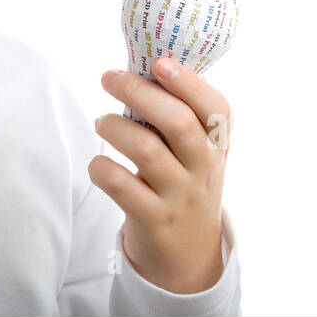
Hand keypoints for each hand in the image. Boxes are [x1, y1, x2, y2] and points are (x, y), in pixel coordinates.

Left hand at [90, 55, 231, 294]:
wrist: (189, 254)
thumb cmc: (184, 183)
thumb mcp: (197, 151)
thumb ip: (178, 114)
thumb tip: (136, 66)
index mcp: (217, 144)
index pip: (216, 108)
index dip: (188, 82)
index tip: (159, 62)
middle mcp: (204, 169)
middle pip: (178, 122)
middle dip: (138, 92)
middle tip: (109, 78)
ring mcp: (179, 196)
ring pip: (145, 149)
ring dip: (114, 126)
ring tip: (102, 122)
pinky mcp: (153, 219)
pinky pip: (120, 184)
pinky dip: (101, 167)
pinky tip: (99, 164)